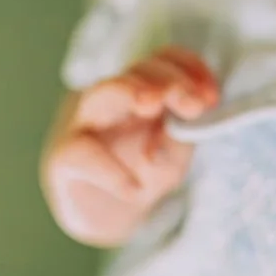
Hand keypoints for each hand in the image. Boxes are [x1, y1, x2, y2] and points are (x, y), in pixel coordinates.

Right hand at [41, 47, 218, 246]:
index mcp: (143, 92)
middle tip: (192, 104)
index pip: (165, 62)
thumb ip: (178, 140)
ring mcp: (84, 123)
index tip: (212, 97)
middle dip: (166, 78)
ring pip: (102, 92)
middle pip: (136, 70)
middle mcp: (113, 99)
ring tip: (153, 106)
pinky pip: (83, 153)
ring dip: (129, 91)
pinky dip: (109, 172)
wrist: (102, 213)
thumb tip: (177, 124)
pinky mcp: (64, 157)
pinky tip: (133, 188)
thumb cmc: (140, 173)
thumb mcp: (171, 160)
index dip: (190, 70)